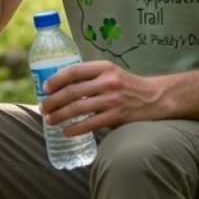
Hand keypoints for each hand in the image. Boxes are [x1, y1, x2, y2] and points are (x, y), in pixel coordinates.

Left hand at [39, 60, 162, 134]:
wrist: (156, 98)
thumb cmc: (128, 86)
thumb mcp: (111, 73)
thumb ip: (91, 77)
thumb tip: (61, 87)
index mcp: (104, 67)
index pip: (73, 71)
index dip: (56, 80)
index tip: (44, 88)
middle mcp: (107, 81)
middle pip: (71, 91)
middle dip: (52, 101)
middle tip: (42, 108)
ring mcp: (112, 99)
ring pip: (77, 108)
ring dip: (59, 116)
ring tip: (50, 120)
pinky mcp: (117, 116)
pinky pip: (90, 124)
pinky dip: (75, 129)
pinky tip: (66, 132)